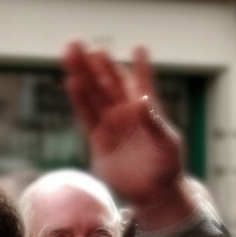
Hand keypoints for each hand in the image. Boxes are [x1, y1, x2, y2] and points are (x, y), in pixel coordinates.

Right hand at [62, 42, 192, 229]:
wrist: (152, 194)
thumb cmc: (167, 166)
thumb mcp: (167, 144)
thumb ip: (154, 122)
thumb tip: (142, 101)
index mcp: (147, 107)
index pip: (141, 81)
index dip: (140, 66)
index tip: (139, 47)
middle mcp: (126, 111)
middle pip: (108, 81)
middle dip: (95, 62)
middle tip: (80, 42)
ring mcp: (111, 124)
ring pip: (93, 94)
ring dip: (81, 74)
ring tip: (69, 53)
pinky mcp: (98, 140)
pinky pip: (86, 116)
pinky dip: (79, 100)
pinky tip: (71, 82)